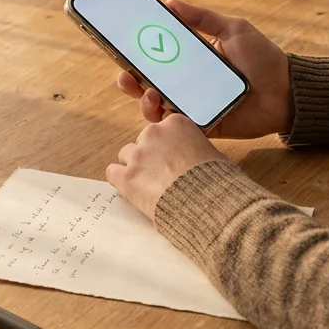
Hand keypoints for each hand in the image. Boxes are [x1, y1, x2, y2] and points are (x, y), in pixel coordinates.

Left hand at [105, 114, 228, 220]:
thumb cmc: (217, 181)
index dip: (167, 146)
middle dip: (150, 156)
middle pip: (143, 141)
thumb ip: (197, 148)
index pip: (162, 129)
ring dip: (135, 167)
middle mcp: (154, 133)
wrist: (206, 204)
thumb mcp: (214, 154)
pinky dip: (120, 180)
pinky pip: (112, 172)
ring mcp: (138, 155)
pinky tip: (131, 190)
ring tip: (148, 185)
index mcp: (176, 124)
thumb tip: (197, 157)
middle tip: (162, 175)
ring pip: (126, 155)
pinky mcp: (127, 177)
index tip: (173, 159)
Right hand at [116, 0, 291, 138]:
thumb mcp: (233, 29)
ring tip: (149, 93)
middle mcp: (188, 84)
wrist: (287, 91)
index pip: (156, 58)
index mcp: (191, 60)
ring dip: (145, 102)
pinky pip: (179, 128)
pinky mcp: (204, 126)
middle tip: (125, 76)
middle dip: (131, 82)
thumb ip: (203, 17)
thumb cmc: (263, 58)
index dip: (135, 56)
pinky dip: (167, 122)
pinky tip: (164, 111)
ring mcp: (194, 106)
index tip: (119, 49)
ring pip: (158, 108)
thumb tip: (171, 2)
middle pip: (149, 85)